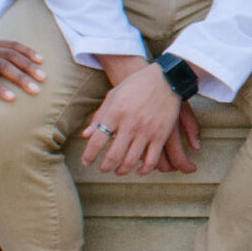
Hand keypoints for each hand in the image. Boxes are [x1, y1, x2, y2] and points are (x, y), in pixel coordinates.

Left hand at [81, 63, 199, 174]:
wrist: (166, 79)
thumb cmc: (136, 85)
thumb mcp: (114, 96)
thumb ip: (100, 116)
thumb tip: (86, 135)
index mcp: (115, 113)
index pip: (97, 141)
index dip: (89, 156)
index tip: (86, 162)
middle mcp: (129, 125)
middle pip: (113, 156)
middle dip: (105, 167)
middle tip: (103, 169)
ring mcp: (146, 131)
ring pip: (131, 161)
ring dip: (122, 170)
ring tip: (118, 171)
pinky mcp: (161, 136)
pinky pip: (151, 160)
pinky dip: (144, 170)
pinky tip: (139, 171)